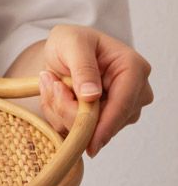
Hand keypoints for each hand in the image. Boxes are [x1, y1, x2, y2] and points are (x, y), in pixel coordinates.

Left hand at [37, 24, 152, 157]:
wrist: (62, 51)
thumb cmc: (70, 41)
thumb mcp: (71, 43)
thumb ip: (82, 67)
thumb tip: (92, 96)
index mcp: (133, 68)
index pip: (123, 103)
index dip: (105, 125)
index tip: (89, 143)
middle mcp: (134, 91)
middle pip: (107, 122)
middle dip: (72, 112)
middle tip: (51, 85)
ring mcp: (121, 108)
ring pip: (92, 129)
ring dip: (63, 112)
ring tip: (54, 84)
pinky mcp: (105, 119)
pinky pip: (80, 130)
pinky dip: (61, 116)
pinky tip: (57, 95)